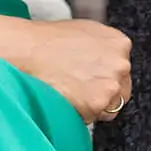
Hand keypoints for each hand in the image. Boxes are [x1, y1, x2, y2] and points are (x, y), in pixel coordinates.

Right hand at [8, 19, 132, 123]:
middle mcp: (121, 64)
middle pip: (120, 91)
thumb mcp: (85, 32)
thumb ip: (102, 48)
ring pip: (109, 107)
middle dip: (103, 94)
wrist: (27, 51)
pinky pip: (92, 118)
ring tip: (68, 91)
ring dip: (92, 106)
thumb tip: (104, 62)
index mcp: (119, 44)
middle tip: (78, 89)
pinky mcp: (97, 103)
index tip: (90, 79)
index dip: (104, 78)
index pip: (123, 71)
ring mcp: (111, 85)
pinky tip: (64, 97)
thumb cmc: (48, 41)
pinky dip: (80, 114)